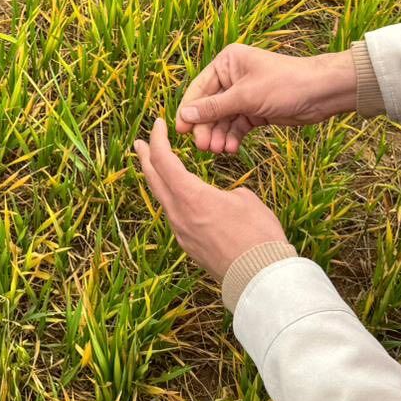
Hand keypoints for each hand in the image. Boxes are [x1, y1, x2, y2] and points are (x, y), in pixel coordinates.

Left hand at [134, 119, 286, 278]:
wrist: (259, 277)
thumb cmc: (258, 235)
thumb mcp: (245, 199)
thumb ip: (225, 193)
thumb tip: (220, 199)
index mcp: (190, 197)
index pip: (164, 160)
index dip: (158, 139)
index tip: (157, 123)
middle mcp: (178, 214)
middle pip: (154, 180)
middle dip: (146, 158)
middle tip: (140, 143)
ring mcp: (181, 233)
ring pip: (163, 199)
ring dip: (158, 180)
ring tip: (157, 168)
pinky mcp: (189, 247)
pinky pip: (175, 217)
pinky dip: (173, 199)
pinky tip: (180, 198)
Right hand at [175, 45, 355, 153]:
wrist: (322, 93)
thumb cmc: (284, 84)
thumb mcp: (245, 96)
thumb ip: (214, 108)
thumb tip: (185, 115)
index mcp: (227, 63)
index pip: (200, 88)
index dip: (189, 110)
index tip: (181, 131)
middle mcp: (232, 77)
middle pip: (209, 107)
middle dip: (207, 127)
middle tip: (204, 147)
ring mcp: (244, 95)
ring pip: (223, 119)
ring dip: (219, 135)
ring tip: (220, 151)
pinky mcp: (255, 110)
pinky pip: (237, 126)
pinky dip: (233, 137)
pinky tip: (232, 149)